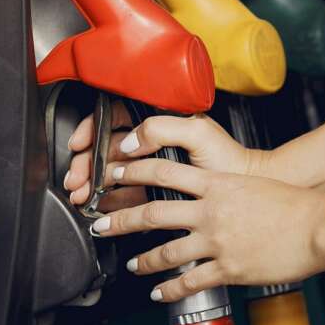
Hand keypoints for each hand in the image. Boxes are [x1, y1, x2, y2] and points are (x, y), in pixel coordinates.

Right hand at [62, 105, 266, 211]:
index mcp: (160, 120)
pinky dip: (110, 201)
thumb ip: (163, 127)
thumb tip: (130, 140)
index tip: (80, 144)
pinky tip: (100, 207)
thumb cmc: (230, 158)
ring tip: (83, 197)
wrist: (247, 189)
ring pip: (112, 172)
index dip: (93, 130)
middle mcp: (153, 141)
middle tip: (77, 180)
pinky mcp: (157, 191)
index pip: (115, 118)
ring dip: (93, 184)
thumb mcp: (198, 132)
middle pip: (107, 147)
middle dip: (86, 163)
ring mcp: (153, 166)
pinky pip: (126, 194)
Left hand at [92, 158, 324, 301]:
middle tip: (100, 224)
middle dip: (120, 220)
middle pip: (152, 213)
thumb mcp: (253, 184)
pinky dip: (170, 289)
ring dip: (145, 261)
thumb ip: (226, 189)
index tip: (116, 174)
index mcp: (217, 185)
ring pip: (166, 252)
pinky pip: (191, 281)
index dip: (134, 172)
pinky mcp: (229, 268)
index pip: (163, 172)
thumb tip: (210, 193)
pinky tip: (159, 293)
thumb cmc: (293, 204)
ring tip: (133, 265)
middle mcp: (211, 212)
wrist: (317, 226)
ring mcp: (217, 242)